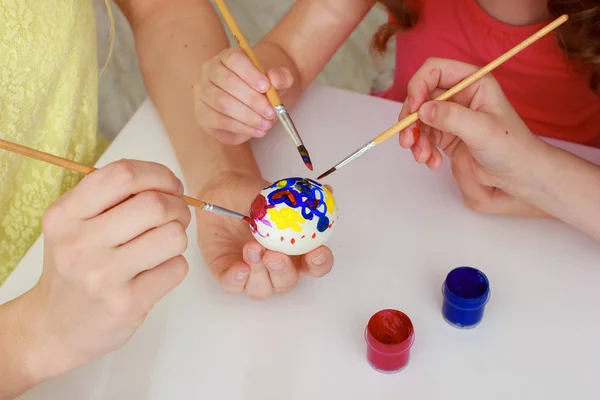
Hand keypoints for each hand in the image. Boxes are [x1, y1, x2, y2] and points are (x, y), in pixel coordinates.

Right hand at [22, 160, 190, 381]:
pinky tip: (156, 271)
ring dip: (179, 236)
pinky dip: (175, 265)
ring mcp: (102, 277)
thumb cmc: (76, 267)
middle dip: (178, 206)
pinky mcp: (126, 304)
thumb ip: (112, 198)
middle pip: (154, 205)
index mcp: (64, 215)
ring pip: (172, 236)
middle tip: (177, 215)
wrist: (55, 327)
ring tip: (165, 244)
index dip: (158, 174)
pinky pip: (176, 268)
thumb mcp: (74, 224)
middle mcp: (79, 244)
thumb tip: (168, 184)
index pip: (122, 175)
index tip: (169, 185)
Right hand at [193, 48, 293, 144]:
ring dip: (248, 116)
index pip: (234, 59)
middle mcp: (210, 71)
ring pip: (222, 102)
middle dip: (252, 100)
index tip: (266, 87)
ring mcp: (203, 92)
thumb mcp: (278, 80)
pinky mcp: (202, 113)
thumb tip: (274, 78)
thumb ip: (281, 77)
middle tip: (271, 112)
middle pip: (228, 81)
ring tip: (266, 124)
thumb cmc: (264, 88)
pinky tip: (256, 130)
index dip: (250, 73)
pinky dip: (241, 127)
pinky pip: (220, 120)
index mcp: (227, 57)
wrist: (254, 102)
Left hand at [196, 172, 333, 299]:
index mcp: (295, 251)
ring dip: (259, 272)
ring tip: (251, 248)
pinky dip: (237, 280)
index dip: (320, 264)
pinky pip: (234, 286)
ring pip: (262, 289)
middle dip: (282, 271)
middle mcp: (276, 266)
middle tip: (274, 254)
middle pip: (287, 282)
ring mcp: (252, 272)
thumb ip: (300, 198)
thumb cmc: (252, 196)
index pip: (315, 266)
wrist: (223, 192)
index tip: (316, 252)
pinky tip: (239, 267)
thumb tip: (328, 191)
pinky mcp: (228, 273)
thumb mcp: (277, 194)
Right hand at [397, 57, 550, 216]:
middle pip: (420, 96)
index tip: (414, 108)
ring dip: (415, 138)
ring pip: (418, 118)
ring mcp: (450, 115)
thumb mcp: (482, 130)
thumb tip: (422, 110)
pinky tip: (432, 162)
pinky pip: (423, 137)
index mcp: (472, 82)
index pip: (435, 70)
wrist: (517, 175)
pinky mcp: (444, 134)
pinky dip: (422, 150)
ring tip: (423, 157)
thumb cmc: (510, 147)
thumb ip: (452, 118)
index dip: (419, 85)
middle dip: (411, 118)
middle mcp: (458, 95)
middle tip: (408, 139)